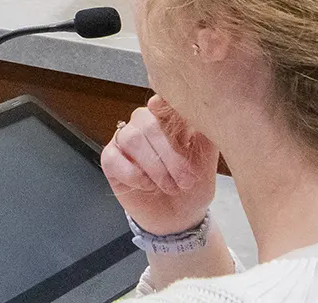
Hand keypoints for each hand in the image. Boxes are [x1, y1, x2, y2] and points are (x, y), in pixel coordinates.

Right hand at [101, 96, 218, 233]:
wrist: (179, 217)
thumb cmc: (193, 185)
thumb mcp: (207, 160)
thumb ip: (205, 135)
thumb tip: (205, 114)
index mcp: (167, 118)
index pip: (162, 102)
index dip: (165, 106)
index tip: (174, 119)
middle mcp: (144, 123)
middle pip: (148, 123)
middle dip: (170, 154)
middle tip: (186, 180)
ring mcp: (124, 140)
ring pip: (132, 139)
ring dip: (154, 166)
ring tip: (170, 186)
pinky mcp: (110, 159)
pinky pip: (114, 159)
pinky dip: (134, 174)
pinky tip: (148, 185)